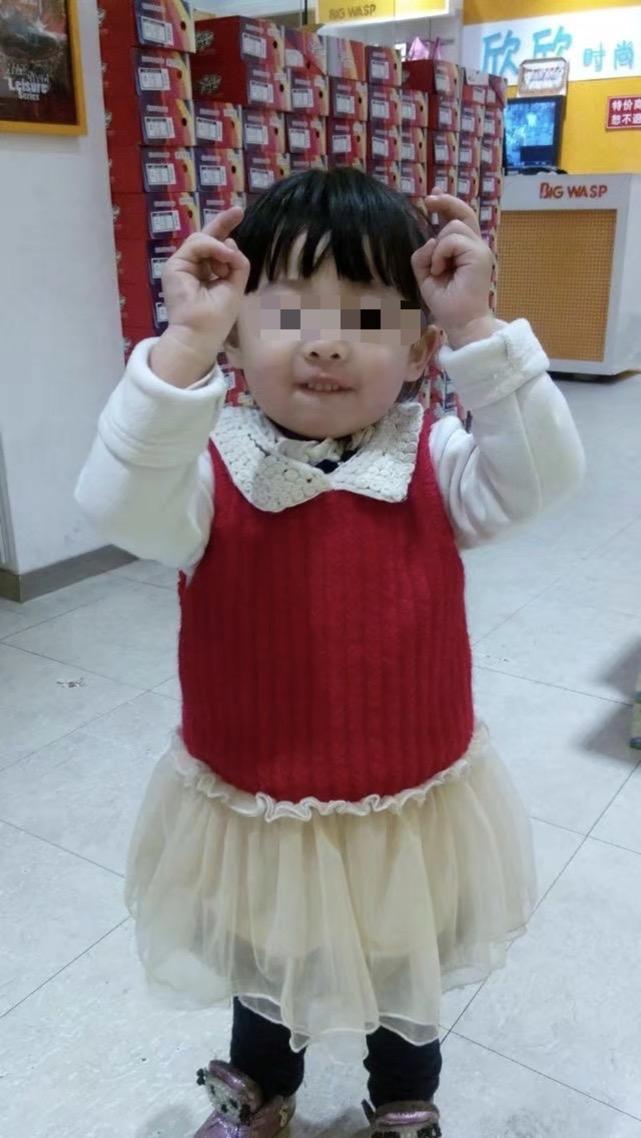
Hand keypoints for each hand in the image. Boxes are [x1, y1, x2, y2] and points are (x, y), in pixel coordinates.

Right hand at [151, 207, 249, 386]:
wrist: (200, 333)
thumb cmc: (218, 317)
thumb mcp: (235, 286)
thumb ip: (236, 263)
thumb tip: (230, 243)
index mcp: (207, 273)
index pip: (216, 247)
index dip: (226, 231)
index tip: (239, 214)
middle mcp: (193, 267)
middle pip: (207, 237)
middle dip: (222, 223)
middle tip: (239, 210)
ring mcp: (182, 265)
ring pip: (203, 240)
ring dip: (221, 248)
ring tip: (229, 262)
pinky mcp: (174, 265)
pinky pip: (196, 244)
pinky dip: (212, 247)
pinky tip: (224, 257)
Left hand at [412, 193, 496, 349]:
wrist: (461, 322)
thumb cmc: (446, 303)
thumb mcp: (426, 275)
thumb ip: (424, 256)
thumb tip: (430, 240)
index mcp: (465, 250)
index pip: (459, 219)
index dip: (447, 204)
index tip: (432, 196)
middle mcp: (475, 246)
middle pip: (463, 213)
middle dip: (445, 203)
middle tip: (429, 199)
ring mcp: (480, 249)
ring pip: (454, 227)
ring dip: (438, 247)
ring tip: (438, 269)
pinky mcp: (479, 255)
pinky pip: (452, 239)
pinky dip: (441, 253)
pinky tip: (440, 270)